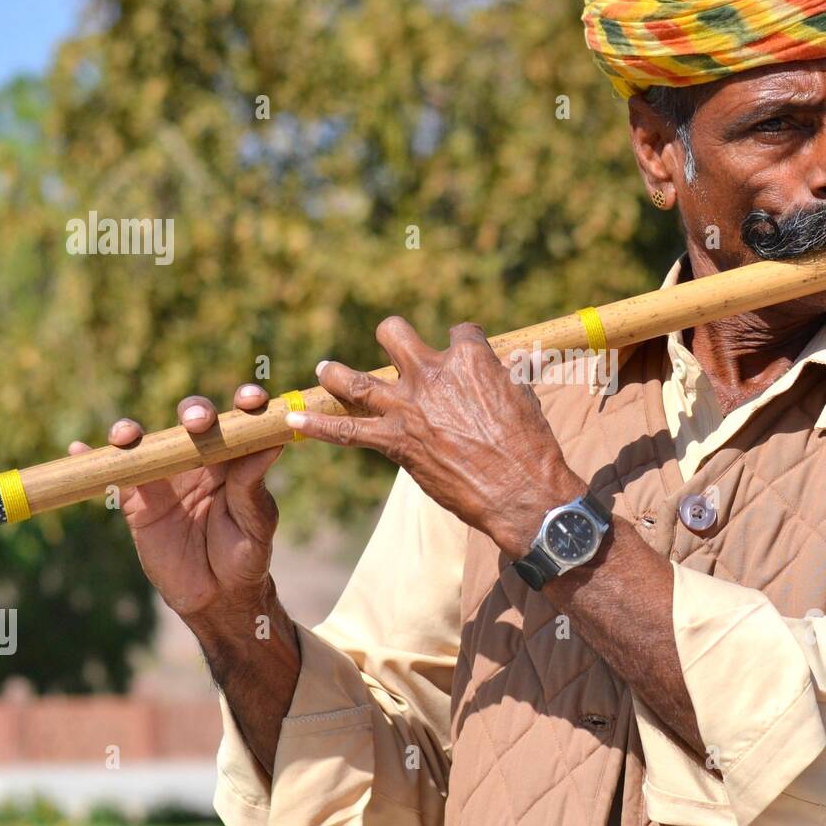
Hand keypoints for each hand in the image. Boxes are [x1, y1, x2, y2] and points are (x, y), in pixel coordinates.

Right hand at [68, 384, 282, 618]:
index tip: (250, 399)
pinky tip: (79, 450)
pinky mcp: (138, 499)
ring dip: (131, 429)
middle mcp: (200, 458)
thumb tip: (274, 442)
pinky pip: (115, 474)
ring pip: (146, 440)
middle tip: (196, 422)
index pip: (240, 421)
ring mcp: (166, 476)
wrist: (216, 595)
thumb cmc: (245, 554)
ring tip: (125, 435)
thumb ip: (253, 484)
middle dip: (193, 411)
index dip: (245, 401)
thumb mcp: (256, 521)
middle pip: (191, 419)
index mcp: (235, 458)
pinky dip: (93, 460)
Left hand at [286, 317, 585, 555]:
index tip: (462, 356)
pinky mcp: (396, 442)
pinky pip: (347, 431)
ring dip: (338, 374)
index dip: (460, 343)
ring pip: (357, 379)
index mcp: (470, 358)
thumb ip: (512, 376)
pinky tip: (294, 421)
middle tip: (392, 352)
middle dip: (391, 338)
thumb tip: (524, 359)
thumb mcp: (526, 399)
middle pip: (394, 334)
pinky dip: (318, 426)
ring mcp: (410, 407)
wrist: (521, 492)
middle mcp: (433, 373)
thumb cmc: (532, 447)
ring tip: (327, 370)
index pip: (458, 332)